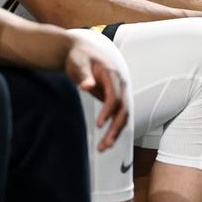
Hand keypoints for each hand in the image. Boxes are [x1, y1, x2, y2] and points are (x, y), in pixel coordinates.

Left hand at [64, 36, 128, 151]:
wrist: (82, 53)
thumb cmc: (78, 57)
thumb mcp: (77, 64)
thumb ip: (83, 75)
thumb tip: (87, 86)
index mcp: (112, 74)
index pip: (114, 96)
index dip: (108, 111)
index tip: (99, 124)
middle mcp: (120, 85)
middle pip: (123, 110)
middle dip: (115, 128)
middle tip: (105, 145)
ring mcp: (119, 92)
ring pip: (122, 116)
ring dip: (115, 132)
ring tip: (104, 148)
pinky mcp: (114, 99)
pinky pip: (117, 116)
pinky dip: (113, 129)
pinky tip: (106, 141)